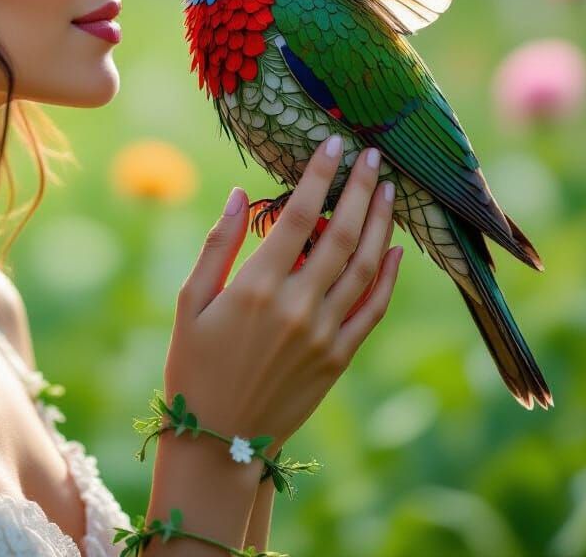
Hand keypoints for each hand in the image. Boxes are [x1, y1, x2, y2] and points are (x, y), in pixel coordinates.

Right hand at [163, 134, 402, 452]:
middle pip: (342, 234)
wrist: (218, 440)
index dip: (320, 175)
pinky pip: (373, 309)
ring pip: (365, 267)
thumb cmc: (193, 365)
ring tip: (388, 189)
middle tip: (373, 154)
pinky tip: (395, 249)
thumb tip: (235, 193)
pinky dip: (389, 277)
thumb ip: (217, 245)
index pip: (299, 215)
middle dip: (360, 188)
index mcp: (257, 286)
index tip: (334, 143)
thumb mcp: (189, 301)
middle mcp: (298, 306)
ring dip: (380, 223)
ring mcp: (324, 333)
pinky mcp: (338, 357)